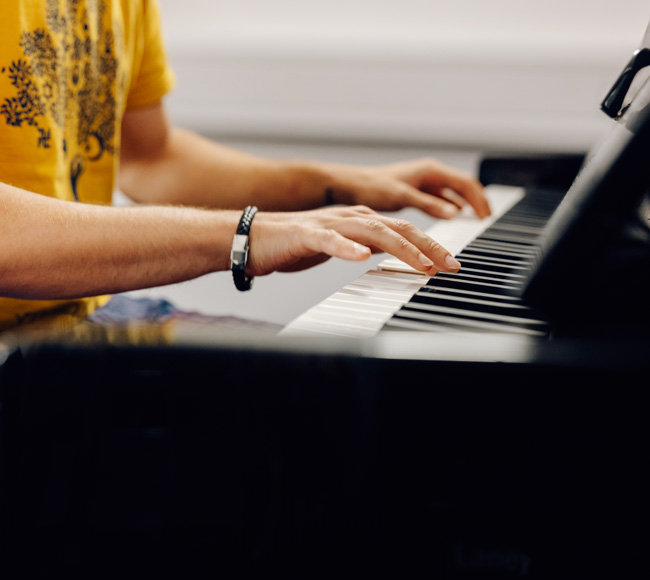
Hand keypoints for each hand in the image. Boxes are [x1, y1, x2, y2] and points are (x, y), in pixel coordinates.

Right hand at [246, 205, 460, 276]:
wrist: (255, 237)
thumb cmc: (297, 244)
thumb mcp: (343, 245)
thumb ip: (368, 245)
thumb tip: (396, 252)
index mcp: (360, 221)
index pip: (403, 231)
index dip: (430, 246)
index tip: (451, 264)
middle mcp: (350, 217)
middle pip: (397, 228)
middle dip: (428, 246)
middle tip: (450, 265)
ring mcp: (329, 223)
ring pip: (371, 230)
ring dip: (399, 247)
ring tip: (421, 263)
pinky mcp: (306, 234)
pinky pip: (329, 239)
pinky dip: (347, 247)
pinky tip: (361, 256)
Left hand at [325, 157, 489, 219]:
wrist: (350, 184)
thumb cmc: (372, 186)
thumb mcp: (403, 197)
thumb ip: (429, 204)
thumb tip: (455, 213)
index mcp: (430, 171)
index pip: (466, 183)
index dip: (479, 200)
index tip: (486, 217)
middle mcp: (429, 173)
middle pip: (463, 185)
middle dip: (477, 201)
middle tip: (486, 219)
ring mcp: (423, 181)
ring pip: (453, 191)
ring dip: (465, 203)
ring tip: (475, 219)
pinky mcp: (416, 190)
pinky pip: (440, 197)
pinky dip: (450, 206)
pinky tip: (451, 216)